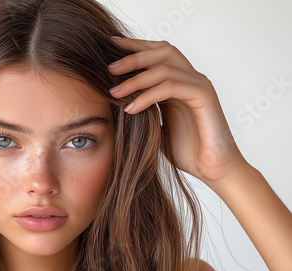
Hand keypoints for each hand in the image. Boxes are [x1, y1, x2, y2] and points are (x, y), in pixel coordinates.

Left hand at [108, 37, 247, 189]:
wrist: (214, 170)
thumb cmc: (187, 150)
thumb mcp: (156, 125)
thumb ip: (143, 107)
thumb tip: (115, 99)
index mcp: (181, 82)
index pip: (159, 53)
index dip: (135, 46)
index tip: (109, 46)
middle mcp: (192, 79)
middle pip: (163, 52)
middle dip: (134, 56)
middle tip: (109, 68)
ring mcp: (200, 86)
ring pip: (164, 69)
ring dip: (135, 79)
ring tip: (114, 93)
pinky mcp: (204, 98)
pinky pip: (171, 88)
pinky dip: (147, 96)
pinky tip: (131, 109)